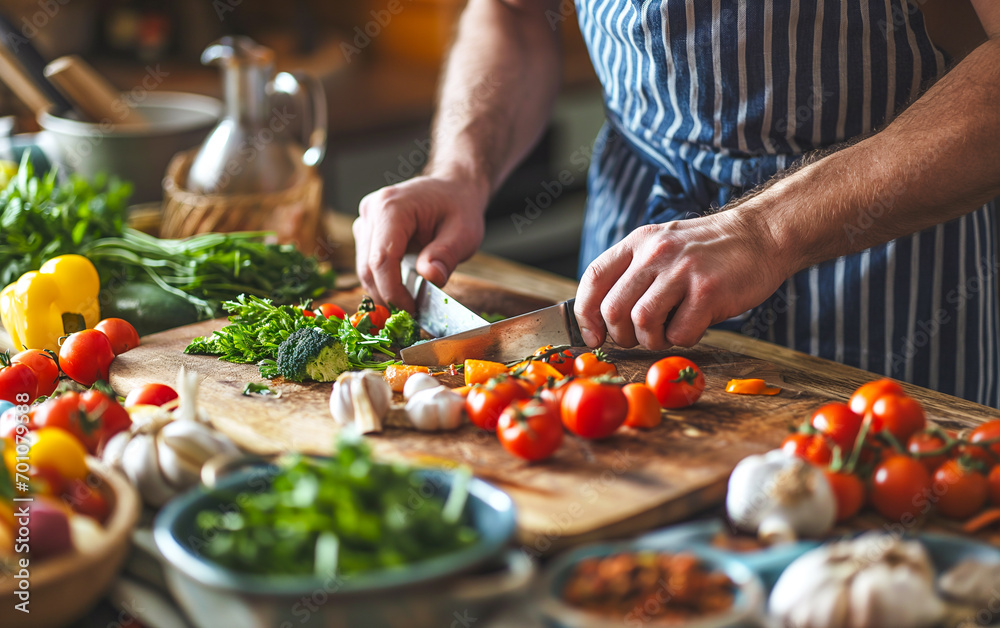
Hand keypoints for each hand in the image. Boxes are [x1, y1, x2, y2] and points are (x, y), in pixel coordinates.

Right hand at [353, 174, 488, 310]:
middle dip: (388, 296)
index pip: (382, 259)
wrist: (452, 189)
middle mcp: (371, 211)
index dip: (393, 292)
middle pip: (369, 267)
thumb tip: (431, 277)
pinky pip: (368, 265)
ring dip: (385, 292)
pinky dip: (384, 283)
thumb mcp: (464, 232)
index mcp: (392, 207)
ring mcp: (365, 221)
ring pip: (365, 269)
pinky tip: (403, 292)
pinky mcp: (366, 232)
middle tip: (412, 317)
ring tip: (411, 305)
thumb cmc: (458, 207)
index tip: (412, 312)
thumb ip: (446, 254)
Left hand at [574, 210, 791, 349]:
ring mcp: (682, 271)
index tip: (591, 335)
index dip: (585, 313)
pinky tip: (695, 324)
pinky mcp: (708, 291)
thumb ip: (634, 273)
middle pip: (613, 309)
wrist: (762, 235)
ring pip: (642, 323)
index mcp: (638, 242)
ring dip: (651, 340)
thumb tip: (603, 318)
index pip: (594, 278)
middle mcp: (655, 253)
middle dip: (621, 336)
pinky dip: (683, 339)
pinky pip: (680, 333)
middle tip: (639, 337)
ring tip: (668, 332)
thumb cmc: (709, 251)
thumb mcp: (663, 246)